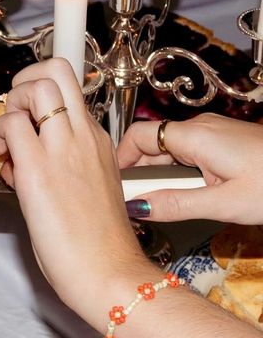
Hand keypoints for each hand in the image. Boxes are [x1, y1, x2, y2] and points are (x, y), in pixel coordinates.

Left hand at [0, 59, 146, 328]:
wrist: (107, 272)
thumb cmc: (97, 244)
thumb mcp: (85, 190)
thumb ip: (54, 164)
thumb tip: (17, 156)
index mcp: (96, 140)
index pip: (74, 86)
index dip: (43, 86)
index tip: (27, 109)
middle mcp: (83, 136)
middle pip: (57, 69)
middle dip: (24, 80)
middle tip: (14, 113)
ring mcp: (63, 149)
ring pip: (36, 87)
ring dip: (11, 104)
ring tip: (6, 138)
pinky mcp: (39, 169)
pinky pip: (10, 126)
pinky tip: (1, 161)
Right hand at [117, 114, 262, 222]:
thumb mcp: (222, 203)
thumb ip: (175, 205)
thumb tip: (136, 209)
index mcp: (195, 137)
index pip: (138, 136)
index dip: (120, 159)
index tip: (114, 185)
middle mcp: (201, 128)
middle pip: (152, 145)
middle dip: (141, 173)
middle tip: (139, 204)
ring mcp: (214, 133)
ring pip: (170, 151)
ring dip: (162, 175)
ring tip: (167, 204)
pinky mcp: (224, 143)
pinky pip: (188, 153)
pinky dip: (179, 173)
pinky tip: (190, 195)